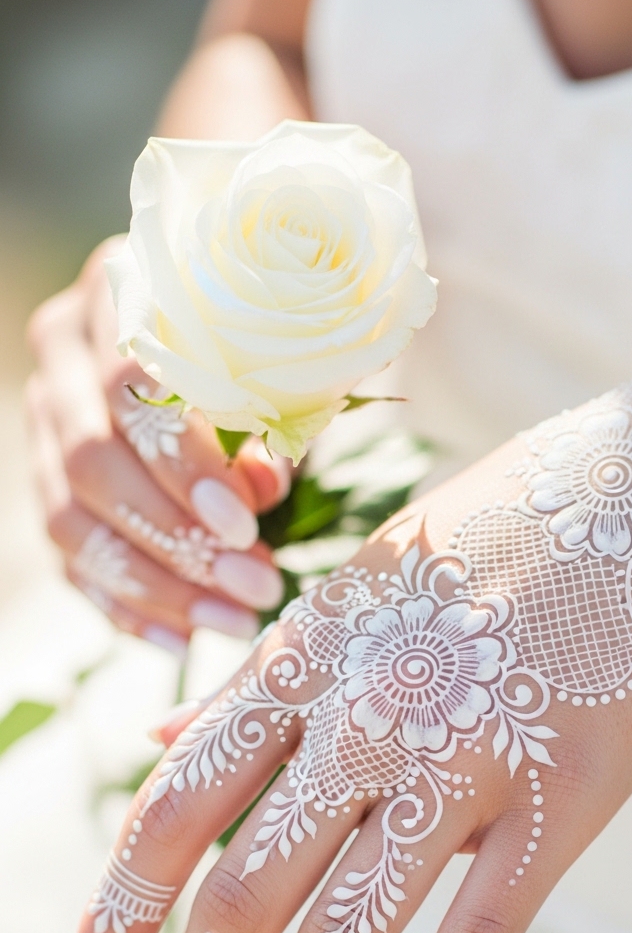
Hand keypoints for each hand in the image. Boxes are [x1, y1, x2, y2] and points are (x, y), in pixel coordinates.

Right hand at [25, 238, 288, 650]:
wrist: (226, 329)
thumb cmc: (267, 341)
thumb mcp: (286, 362)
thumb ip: (275, 417)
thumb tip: (261, 490)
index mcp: (117, 292)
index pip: (126, 383)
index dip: (182, 462)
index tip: (246, 522)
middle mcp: (63, 353)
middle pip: (91, 459)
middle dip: (176, 538)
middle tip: (254, 585)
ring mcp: (44, 420)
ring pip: (71, 518)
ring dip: (156, 584)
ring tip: (231, 623)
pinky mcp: (46, 481)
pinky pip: (69, 558)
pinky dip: (125, 606)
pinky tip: (180, 640)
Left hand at [66, 354, 631, 932]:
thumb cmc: (493, 534)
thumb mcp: (351, 587)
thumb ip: (252, 678)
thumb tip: (153, 743)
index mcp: (308, 661)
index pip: (179, 803)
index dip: (121, 907)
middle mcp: (367, 719)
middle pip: (247, 887)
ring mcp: (464, 761)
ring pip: (350, 929)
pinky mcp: (557, 801)